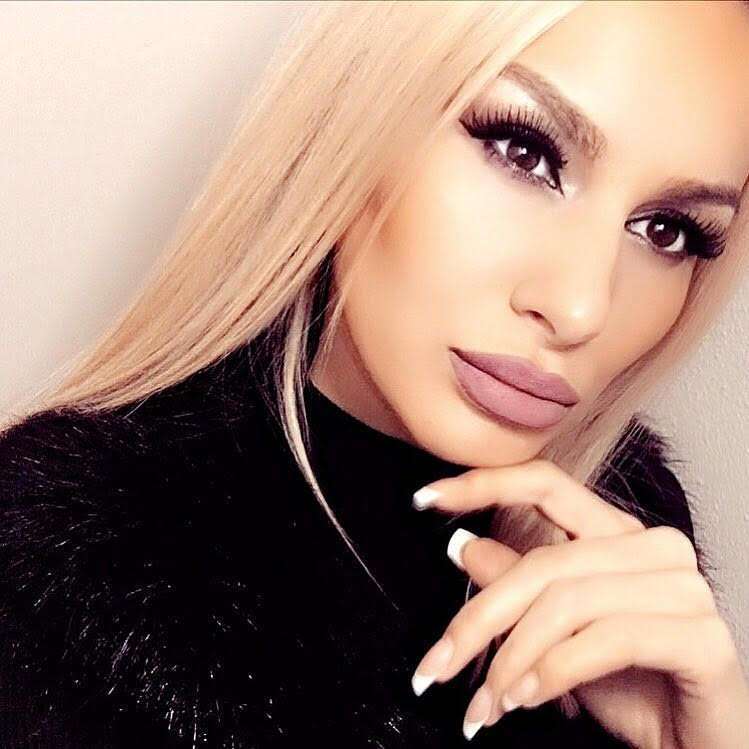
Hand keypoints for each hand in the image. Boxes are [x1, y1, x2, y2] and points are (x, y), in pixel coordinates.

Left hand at [409, 459, 748, 746]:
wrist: (696, 745)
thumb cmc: (631, 685)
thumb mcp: (555, 633)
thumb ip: (517, 584)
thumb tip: (462, 544)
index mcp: (616, 533)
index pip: (546, 484)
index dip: (483, 484)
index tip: (424, 498)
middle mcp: (653, 547)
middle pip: (543, 562)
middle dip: (478, 619)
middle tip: (435, 666)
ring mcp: (682, 586)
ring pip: (565, 601)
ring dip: (512, 659)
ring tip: (486, 704)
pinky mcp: (701, 635)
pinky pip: (605, 640)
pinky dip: (552, 672)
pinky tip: (526, 700)